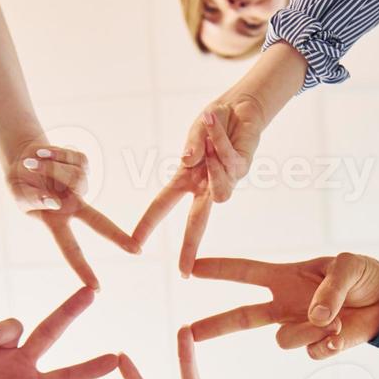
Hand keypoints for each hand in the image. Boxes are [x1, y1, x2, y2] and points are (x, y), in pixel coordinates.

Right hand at [7, 139, 139, 290]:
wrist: (24, 155)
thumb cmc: (20, 182)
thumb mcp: (19, 195)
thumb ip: (33, 201)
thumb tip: (57, 201)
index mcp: (58, 221)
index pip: (72, 250)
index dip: (83, 268)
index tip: (96, 288)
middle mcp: (74, 206)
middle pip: (98, 222)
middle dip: (117, 237)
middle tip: (137, 252)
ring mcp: (81, 186)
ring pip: (75, 180)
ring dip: (50, 169)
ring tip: (33, 164)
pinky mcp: (84, 164)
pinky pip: (73, 159)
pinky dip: (55, 154)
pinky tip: (44, 154)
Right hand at [132, 96, 264, 275]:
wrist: (242, 106)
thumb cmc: (215, 122)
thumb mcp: (196, 131)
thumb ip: (191, 147)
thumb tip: (187, 162)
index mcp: (187, 181)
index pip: (162, 205)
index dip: (148, 225)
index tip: (135, 245)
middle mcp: (205, 186)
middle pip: (196, 222)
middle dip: (189, 246)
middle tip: (183, 272)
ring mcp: (225, 180)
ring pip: (220, 193)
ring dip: (210, 160)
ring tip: (209, 133)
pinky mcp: (242, 168)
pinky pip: (227, 161)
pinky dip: (218, 138)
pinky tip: (215, 121)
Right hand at [189, 252, 378, 358]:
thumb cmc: (364, 276)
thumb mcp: (347, 268)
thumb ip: (328, 290)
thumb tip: (315, 318)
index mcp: (285, 277)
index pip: (245, 273)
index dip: (219, 269)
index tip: (191, 269)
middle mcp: (285, 305)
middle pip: (241, 317)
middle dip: (215, 325)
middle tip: (189, 332)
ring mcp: (300, 328)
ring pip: (284, 341)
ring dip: (308, 332)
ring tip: (336, 320)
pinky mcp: (317, 347)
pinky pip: (311, 354)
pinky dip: (328, 345)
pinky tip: (342, 335)